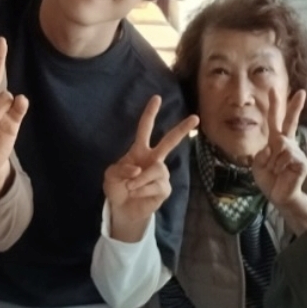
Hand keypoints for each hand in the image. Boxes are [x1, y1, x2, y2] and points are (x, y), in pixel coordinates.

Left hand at [102, 96, 196, 245]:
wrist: (123, 209)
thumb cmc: (117, 188)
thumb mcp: (111, 175)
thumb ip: (121, 168)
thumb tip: (139, 168)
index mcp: (139, 151)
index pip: (145, 129)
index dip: (150, 114)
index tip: (156, 98)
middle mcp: (154, 159)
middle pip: (169, 141)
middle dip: (182, 129)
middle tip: (195, 118)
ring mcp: (161, 173)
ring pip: (156, 170)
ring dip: (140, 180)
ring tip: (130, 188)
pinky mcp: (165, 188)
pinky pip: (157, 185)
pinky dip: (143, 190)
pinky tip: (138, 194)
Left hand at [251, 89, 306, 230]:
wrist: (278, 196)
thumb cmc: (269, 179)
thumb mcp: (258, 163)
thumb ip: (264, 151)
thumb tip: (276, 144)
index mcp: (277, 142)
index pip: (276, 121)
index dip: (277, 106)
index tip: (275, 89)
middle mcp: (288, 144)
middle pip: (290, 122)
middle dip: (294, 107)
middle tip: (301, 92)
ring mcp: (297, 152)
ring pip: (280, 145)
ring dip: (273, 161)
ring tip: (276, 171)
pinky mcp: (302, 162)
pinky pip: (286, 157)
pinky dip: (279, 166)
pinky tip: (282, 173)